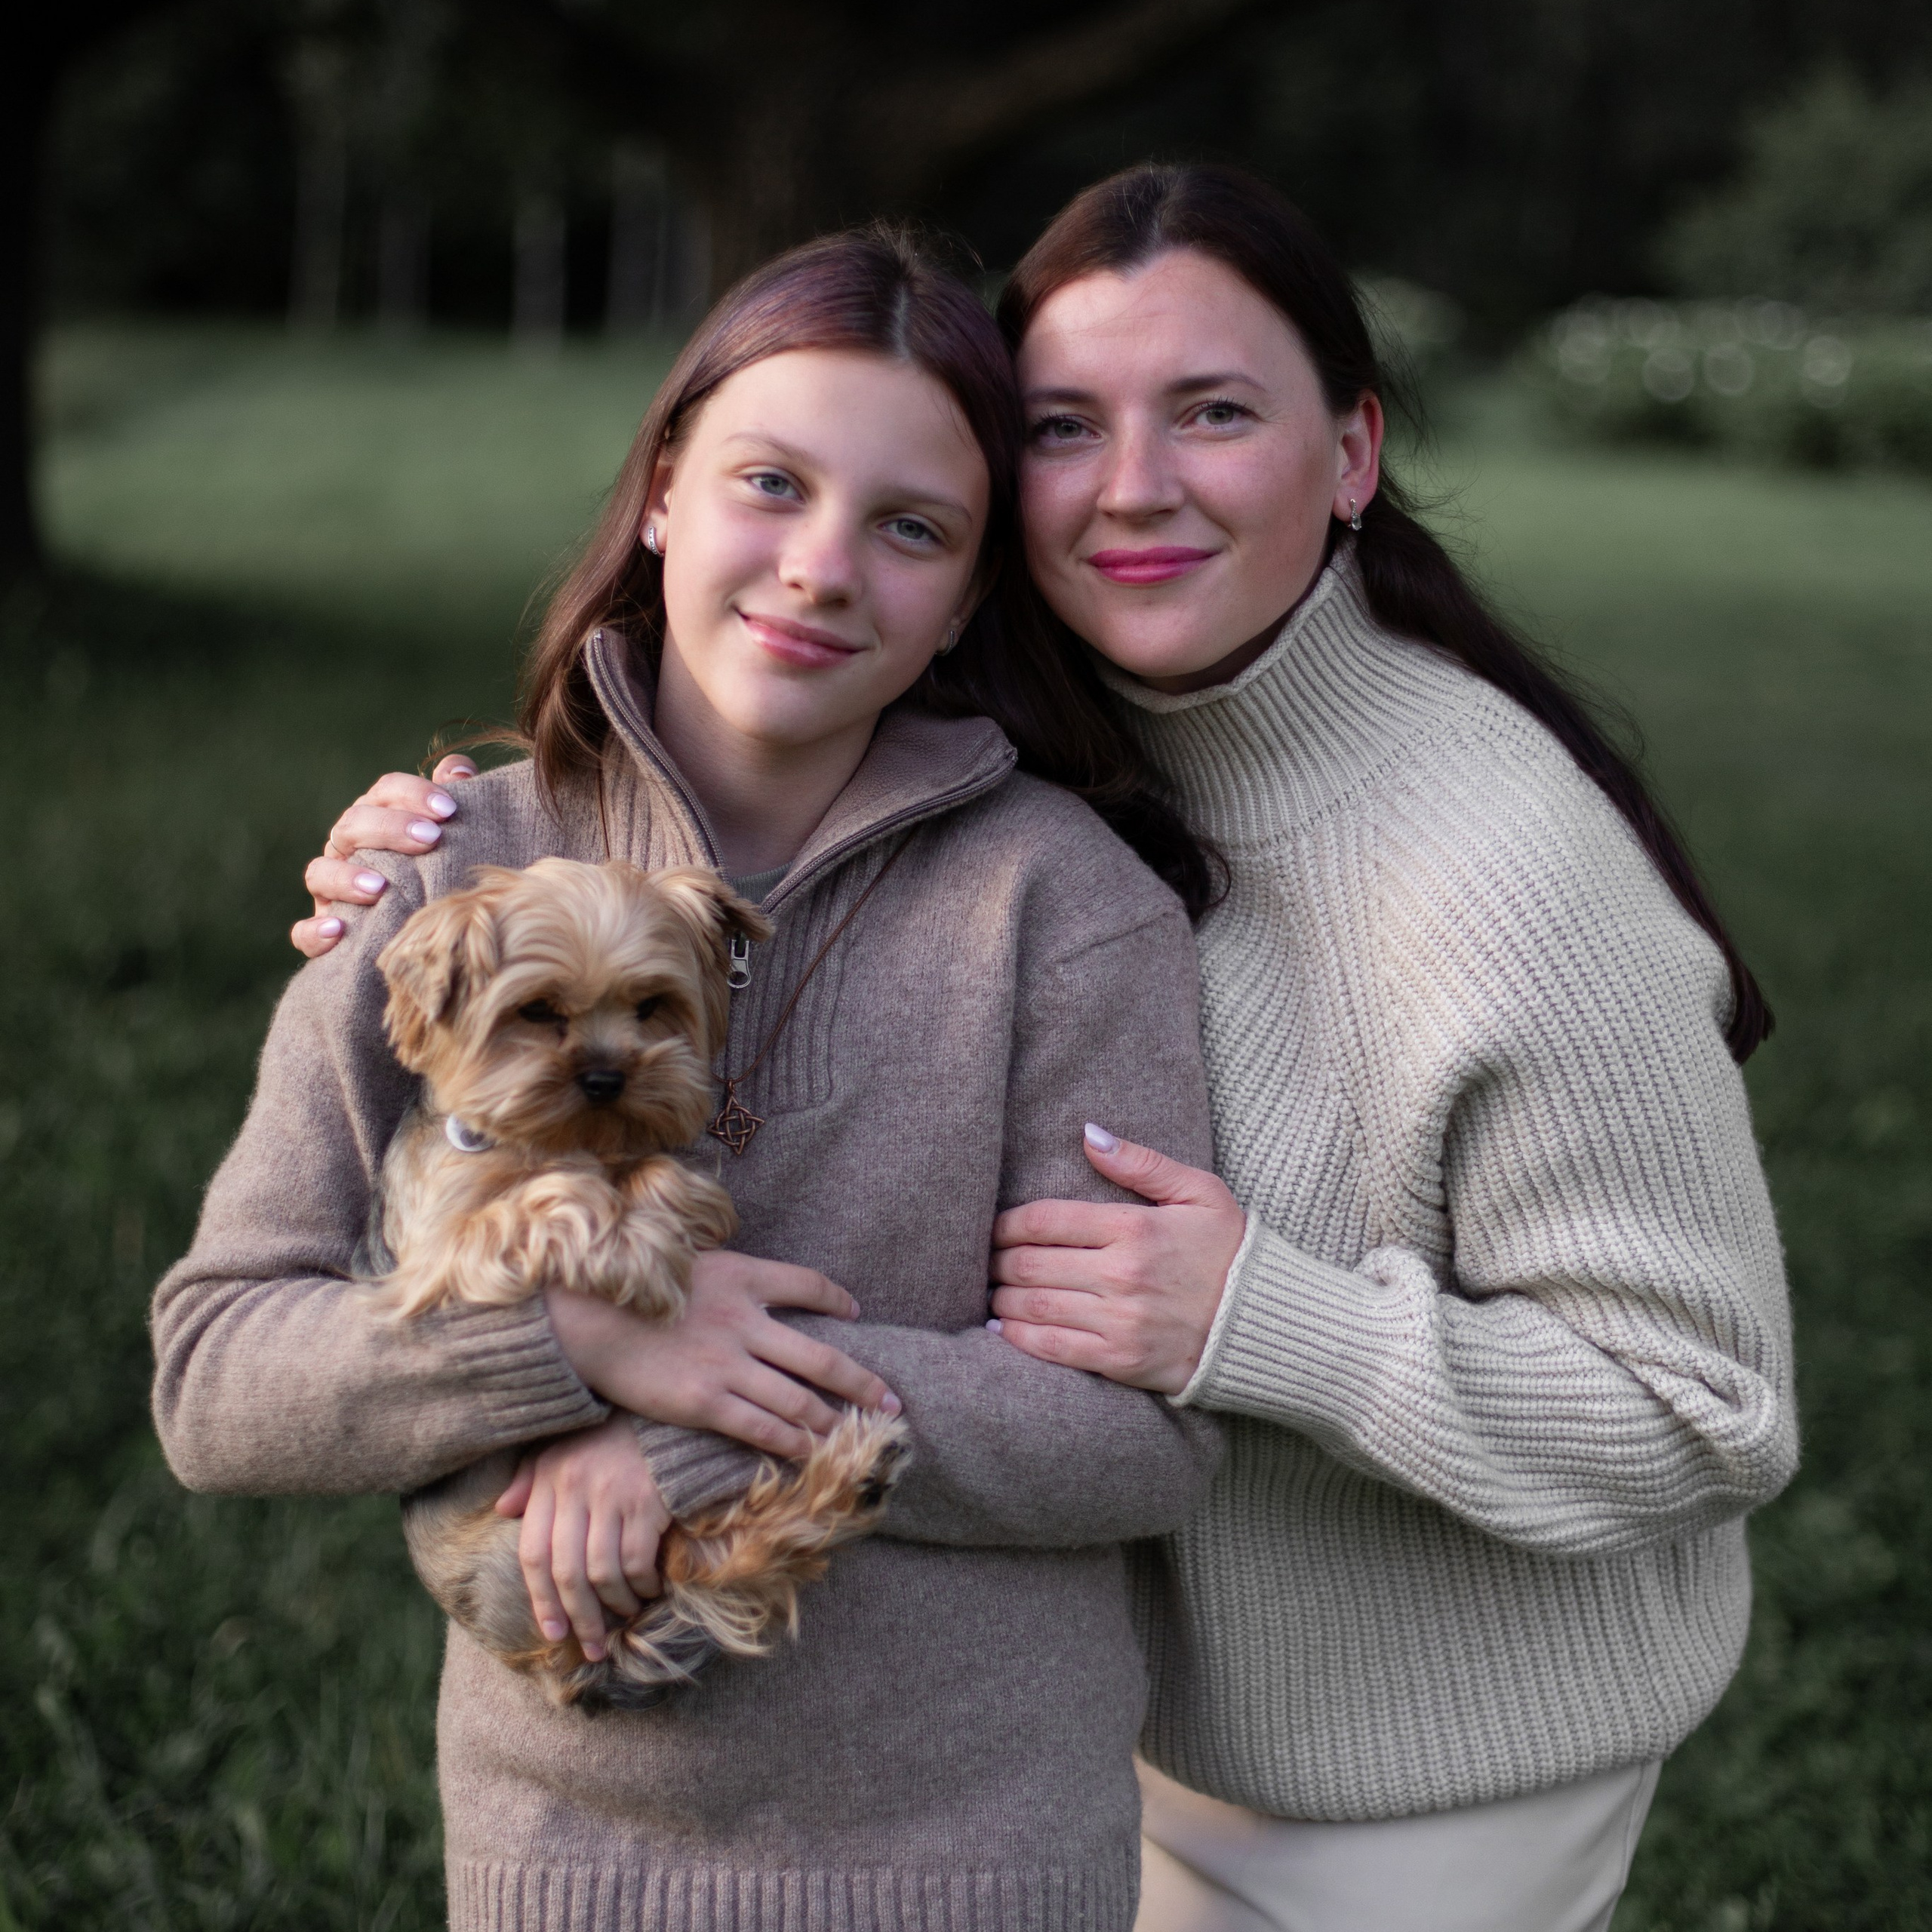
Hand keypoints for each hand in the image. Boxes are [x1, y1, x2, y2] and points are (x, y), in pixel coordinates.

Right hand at [290, 754, 476, 956]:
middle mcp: (348, 850)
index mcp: (378, 819)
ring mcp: (331, 891)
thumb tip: (458, 769)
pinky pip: (304, 932)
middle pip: (352, 825)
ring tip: (379, 887)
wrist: (434, 932)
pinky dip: (315, 931)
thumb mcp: (456, 837)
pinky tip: (338, 931)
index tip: (449, 809)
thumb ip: (458, 799)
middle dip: (389, 828)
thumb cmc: (445, 871)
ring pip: (320, 873)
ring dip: (346, 878)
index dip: (413, 793)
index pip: (385, 791)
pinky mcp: (322, 933)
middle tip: (430, 838)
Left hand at [493, 1414, 669, 1661]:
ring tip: (625, 1615)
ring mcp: (612, 1495)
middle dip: (579, 1619)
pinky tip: (650, 1589)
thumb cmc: (608, 1436)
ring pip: (601, 1573)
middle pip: (567, 1573)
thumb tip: (503, 1510)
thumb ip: (530, 1479)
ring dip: (614, 1606)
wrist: (662, 1410)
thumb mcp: (560, 1449)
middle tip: (592, 1647)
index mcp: (549, 1479)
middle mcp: (575, 1488)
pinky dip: (642, 1585)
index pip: (533, 1553)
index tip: (553, 1634)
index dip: (541, 1600)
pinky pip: (637, 1560)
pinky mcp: (648, 1500)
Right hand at [545, 1250, 901, 1460]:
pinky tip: (811, 1453)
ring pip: (799, 1401)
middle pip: (821, 1358)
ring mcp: (727, 1363)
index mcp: (741, 1276)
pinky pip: (762, 1428)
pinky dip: (793, 1443)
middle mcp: (744, 1319)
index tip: (854, 1315)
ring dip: (833, 1422)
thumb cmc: (627, 1290)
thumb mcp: (685, 1263)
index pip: (807, 1284)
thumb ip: (723, 1278)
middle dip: (862, 1385)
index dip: (837, 1300)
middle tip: (892, 1403)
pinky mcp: (705, 1401)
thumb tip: (744, 1289)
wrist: (585, 1317)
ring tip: (857, 1438)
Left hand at [988, 1124, 1245, 1394]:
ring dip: (1001, 1298)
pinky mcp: (1121, 1360)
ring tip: (993, 1291)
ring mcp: (1119, 1320)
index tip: (994, 1227)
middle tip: (987, 1260)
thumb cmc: (1231, 1251)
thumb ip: (1141, 1163)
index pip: (1045, 1220)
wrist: (1268, 1323)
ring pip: (1032, 1307)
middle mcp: (1120, 1274)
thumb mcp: (1199, 1192)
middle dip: (997, 1261)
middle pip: (1029, 1264)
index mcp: (1133, 1227)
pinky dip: (1017, 1339)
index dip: (1006, 1224)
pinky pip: (1052, 1349)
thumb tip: (1088, 1134)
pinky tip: (1002, 1329)